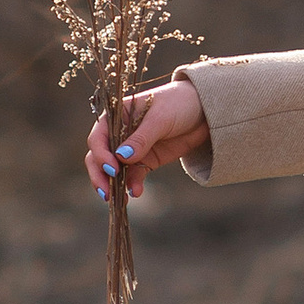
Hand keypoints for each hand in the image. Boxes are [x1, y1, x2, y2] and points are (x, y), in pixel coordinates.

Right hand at [86, 78, 207, 197]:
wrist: (205, 112)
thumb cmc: (179, 104)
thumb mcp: (160, 118)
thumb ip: (141, 138)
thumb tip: (122, 157)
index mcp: (116, 116)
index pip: (98, 137)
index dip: (101, 154)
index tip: (112, 168)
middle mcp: (119, 133)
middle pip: (99, 156)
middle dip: (100, 175)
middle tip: (107, 192)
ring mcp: (131, 149)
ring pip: (114, 170)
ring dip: (114, 185)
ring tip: (121, 200)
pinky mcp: (145, 161)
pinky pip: (133, 176)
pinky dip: (132, 185)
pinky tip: (136, 192)